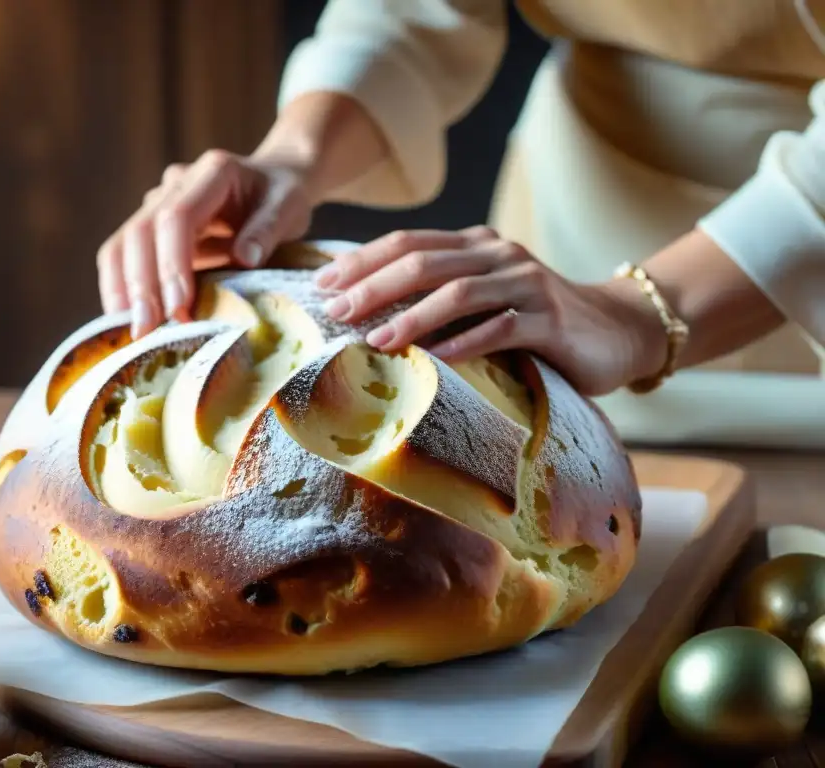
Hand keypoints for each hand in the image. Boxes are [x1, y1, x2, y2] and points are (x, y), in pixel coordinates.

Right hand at [97, 150, 314, 336]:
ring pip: (121, 245)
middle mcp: (175, 184)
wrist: (272, 181)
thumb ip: (269, 228)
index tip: (179, 305)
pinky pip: (123, 258)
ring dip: (121, 290)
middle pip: (140, 231)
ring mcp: (157, 205)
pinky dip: (121, 290)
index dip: (172, 262)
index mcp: (212, 172)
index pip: (176, 216)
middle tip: (146, 329)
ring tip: (130, 331)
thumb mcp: (289, 207)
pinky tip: (126, 321)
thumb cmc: (283, 196)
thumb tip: (245, 258)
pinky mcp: (151, 231)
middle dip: (140, 284)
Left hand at [314, 227, 666, 395]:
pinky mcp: (550, 321)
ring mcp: (526, 285)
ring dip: (413, 316)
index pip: (408, 243)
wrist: (618, 328)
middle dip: (374, 286)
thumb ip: (439, 295)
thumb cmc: (535, 319)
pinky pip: (502, 329)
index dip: (362, 261)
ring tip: (376, 341)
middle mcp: (498, 255)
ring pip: (460, 292)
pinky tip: (437, 361)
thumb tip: (366, 313)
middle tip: (336, 312)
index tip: (322, 286)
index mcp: (475, 245)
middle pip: (425, 262)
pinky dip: (466, 344)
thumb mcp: (484, 298)